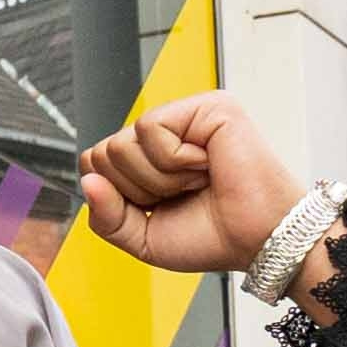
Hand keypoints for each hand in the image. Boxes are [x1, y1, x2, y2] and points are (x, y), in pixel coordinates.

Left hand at [72, 86, 309, 284]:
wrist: (259, 240)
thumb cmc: (214, 236)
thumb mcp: (143, 238)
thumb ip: (106, 217)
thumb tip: (88, 181)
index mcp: (149, 159)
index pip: (94, 165)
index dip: (118, 196)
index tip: (160, 206)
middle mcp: (165, 133)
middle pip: (101, 154)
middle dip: (137, 189)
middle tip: (182, 194)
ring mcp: (185, 116)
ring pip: (121, 144)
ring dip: (158, 178)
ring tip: (197, 181)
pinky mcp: (206, 106)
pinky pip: (150, 129)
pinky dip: (174, 161)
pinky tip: (205, 165)